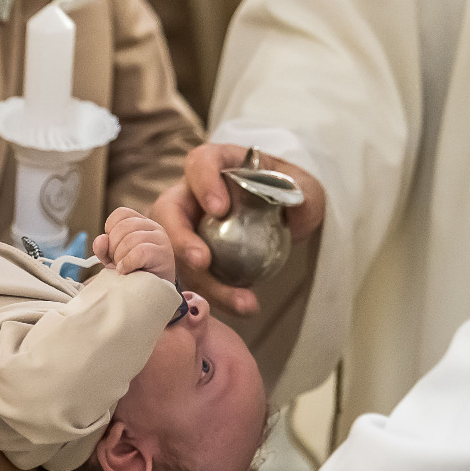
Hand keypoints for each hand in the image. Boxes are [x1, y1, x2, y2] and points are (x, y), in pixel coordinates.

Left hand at [93, 207, 173, 278]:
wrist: (150, 293)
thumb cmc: (133, 273)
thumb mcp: (113, 258)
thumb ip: (104, 248)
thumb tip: (101, 239)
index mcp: (141, 223)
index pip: (121, 213)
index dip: (110, 230)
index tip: (111, 248)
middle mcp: (153, 227)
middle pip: (124, 226)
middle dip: (114, 247)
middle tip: (118, 262)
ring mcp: (161, 239)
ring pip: (132, 239)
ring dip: (121, 257)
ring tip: (123, 268)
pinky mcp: (164, 254)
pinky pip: (140, 251)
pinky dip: (128, 263)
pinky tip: (126, 271)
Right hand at [151, 144, 326, 315]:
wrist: (280, 214)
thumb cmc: (285, 190)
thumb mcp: (301, 186)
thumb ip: (301, 194)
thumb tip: (296, 206)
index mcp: (216, 164)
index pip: (199, 163)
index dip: (203, 184)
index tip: (220, 208)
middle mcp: (191, 194)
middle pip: (168, 211)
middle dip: (179, 239)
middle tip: (201, 262)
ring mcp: (186, 227)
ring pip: (175, 253)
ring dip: (203, 280)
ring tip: (241, 301)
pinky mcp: (190, 258)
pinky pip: (193, 278)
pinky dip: (215, 295)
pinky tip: (243, 306)